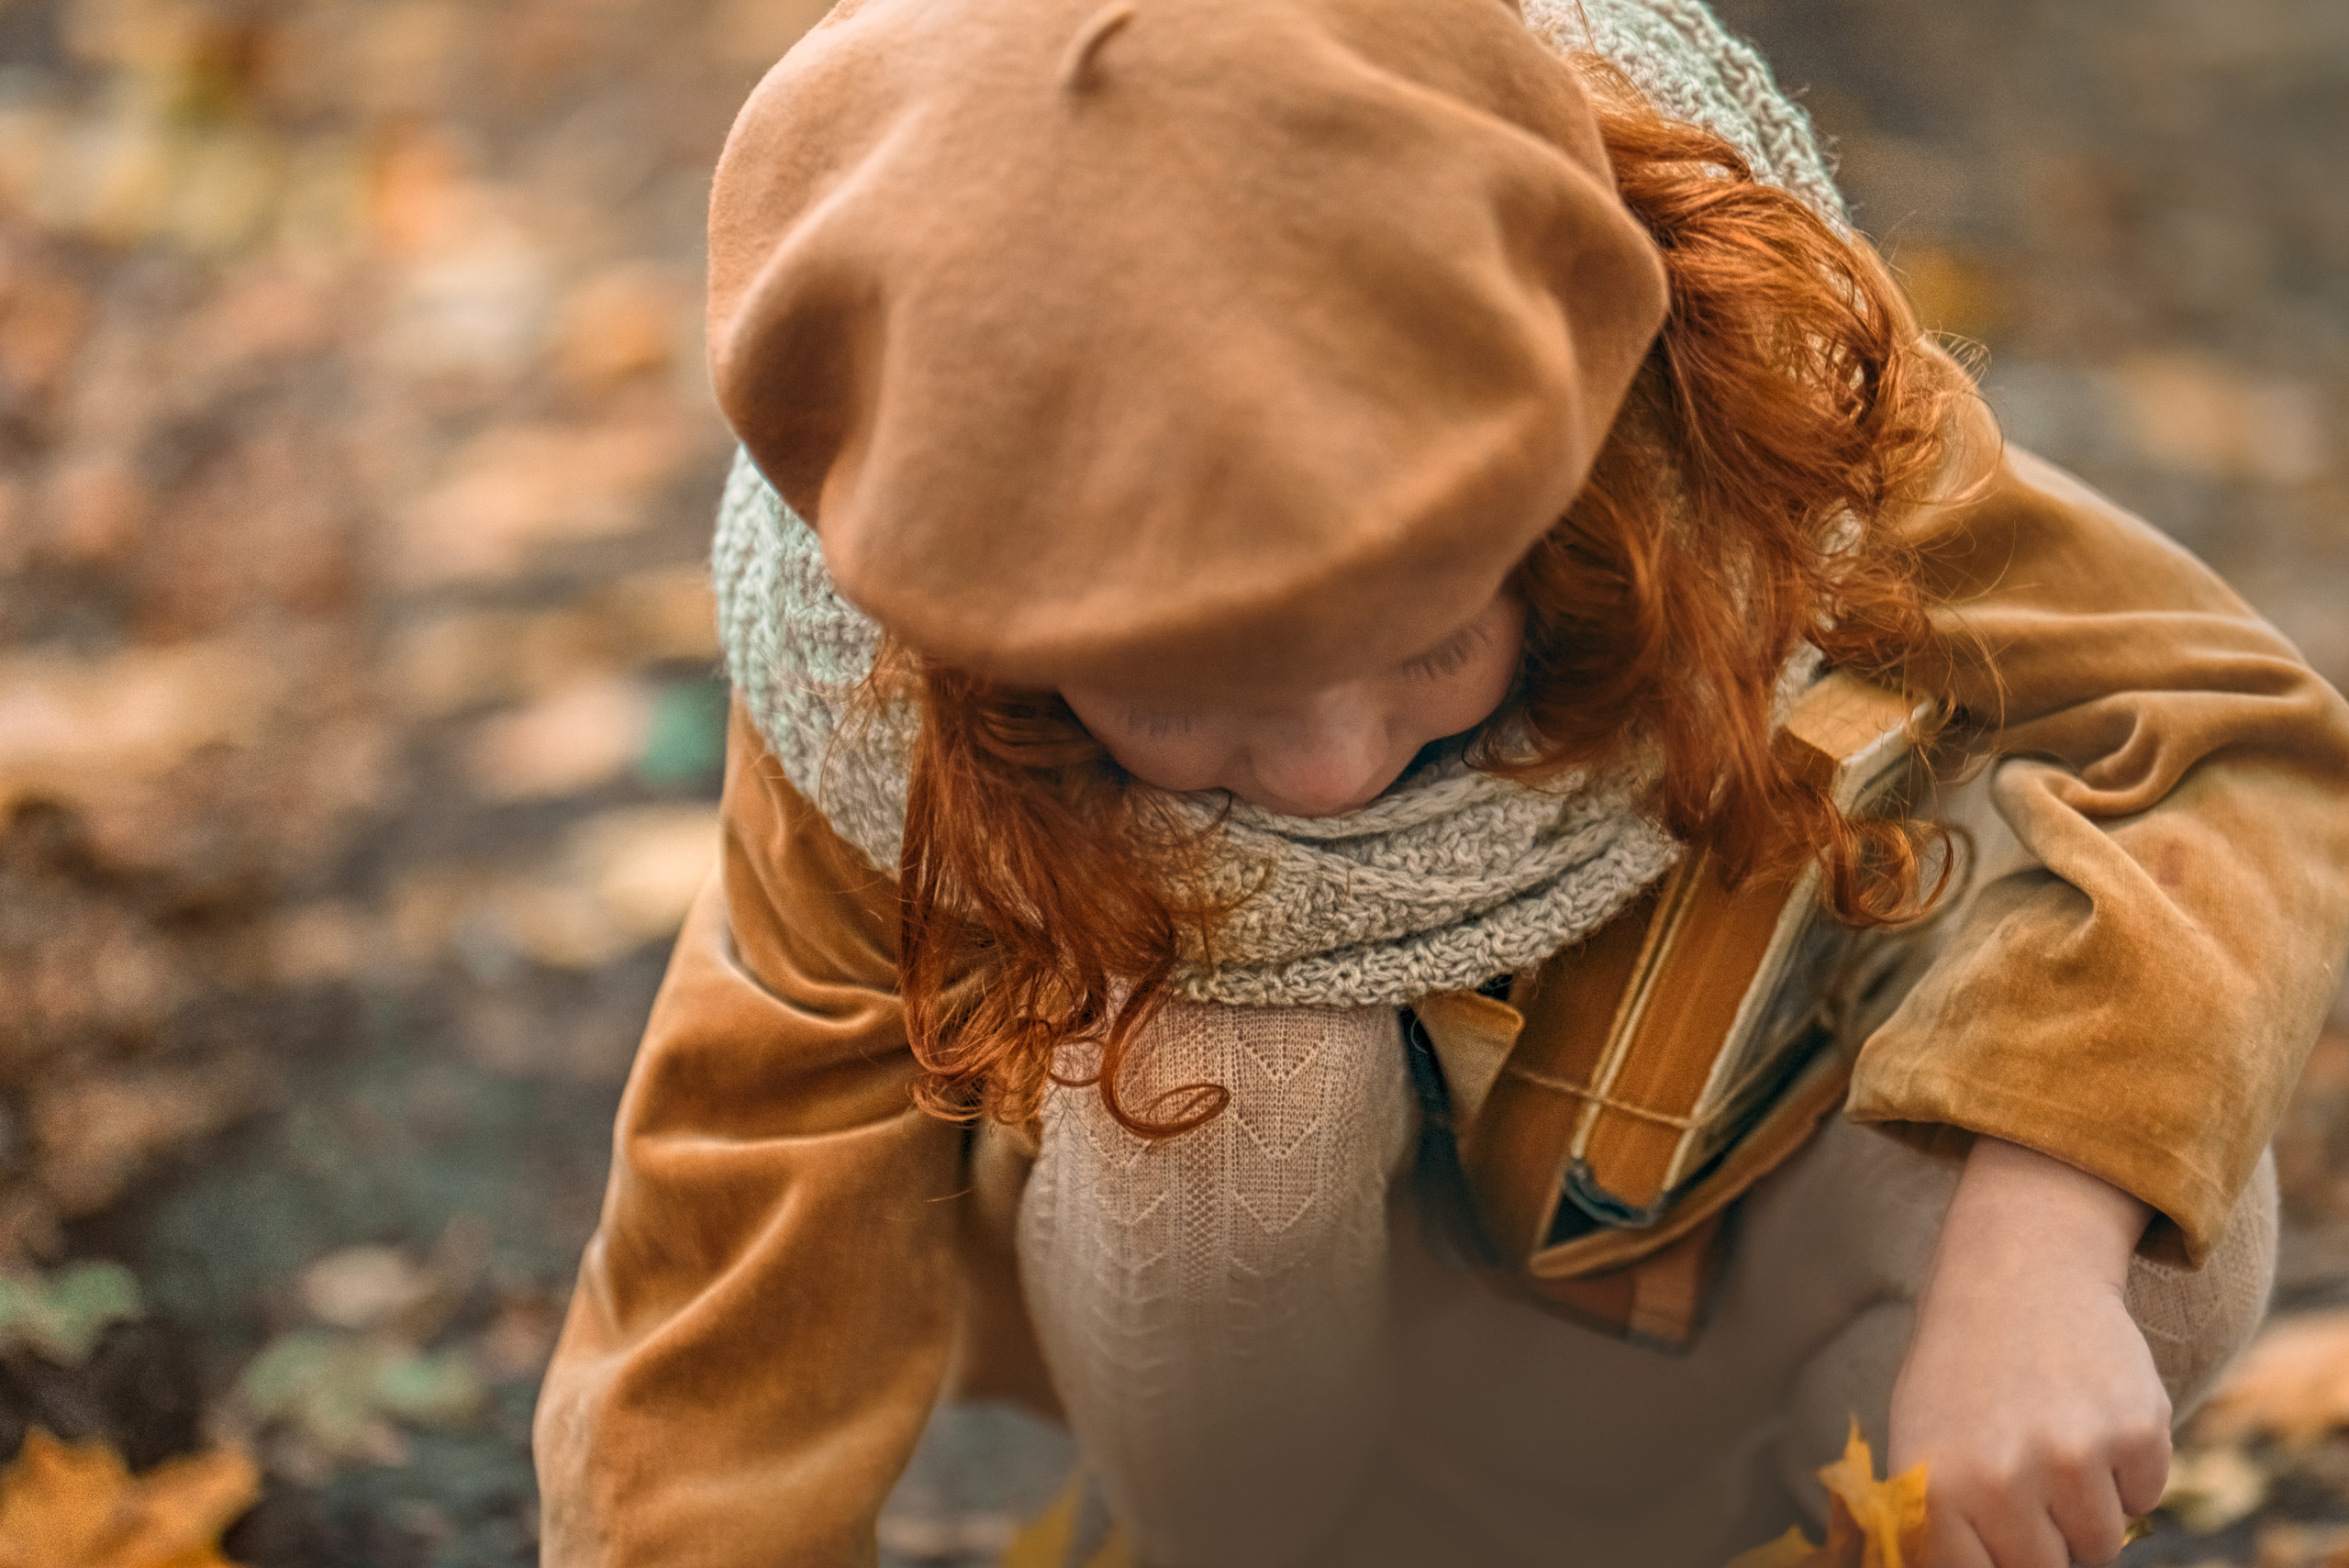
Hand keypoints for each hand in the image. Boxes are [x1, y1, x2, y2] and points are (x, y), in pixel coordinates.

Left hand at [1889, 1137, 2169, 1567]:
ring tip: (2052, 1434)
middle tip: (2025, 1475)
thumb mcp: (1921, 1442)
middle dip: (2044, 1538)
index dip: (1997, 1558)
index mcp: (1939, 1489)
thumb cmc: (1961, 1370)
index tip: (2001, 1532)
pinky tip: (2090, 1411)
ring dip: (2087, 1505)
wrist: (2018, 1272)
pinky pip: (2146, 1498)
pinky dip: (2128, 1470)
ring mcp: (2075, 1458)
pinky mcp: (2136, 1433)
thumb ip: (1945, 1527)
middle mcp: (2004, 1480)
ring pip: (2101, 1542)